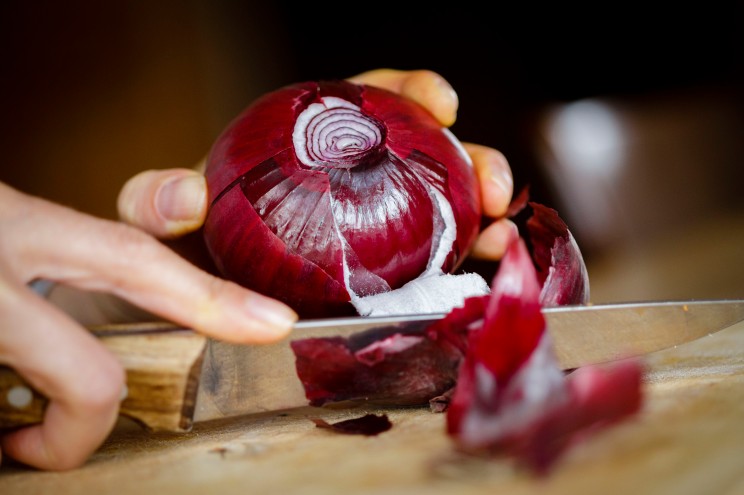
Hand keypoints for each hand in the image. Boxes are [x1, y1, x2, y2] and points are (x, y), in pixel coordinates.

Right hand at [0, 182, 296, 470]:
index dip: (209, 298)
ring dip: (16, 436)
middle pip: (87, 380)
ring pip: (12, 414)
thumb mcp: (13, 225)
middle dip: (79, 428)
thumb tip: (189, 202)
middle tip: (41, 445)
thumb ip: (86, 242)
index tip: (272, 324)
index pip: (132, 260)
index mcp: (15, 226)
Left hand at [118, 69, 514, 257]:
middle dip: (468, 157)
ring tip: (501, 225)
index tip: (439, 100)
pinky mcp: (389, 276)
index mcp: (313, 149)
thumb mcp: (165, 218)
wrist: (201, 302)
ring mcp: (378, 229)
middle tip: (489, 177)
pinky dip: (471, 259)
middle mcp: (355, 183)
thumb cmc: (189, 247)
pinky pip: (440, 261)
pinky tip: (488, 263)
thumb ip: (156, 198)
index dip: (407, 93)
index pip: (367, 103)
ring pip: (445, 206)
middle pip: (425, 153)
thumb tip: (185, 195)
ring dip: (483, 211)